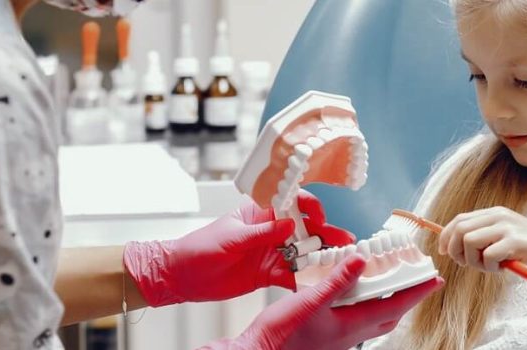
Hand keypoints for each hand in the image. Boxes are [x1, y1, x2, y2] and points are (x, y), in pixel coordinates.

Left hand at [124, 190, 354, 306]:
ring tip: (341, 261)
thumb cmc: (198, 248)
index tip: (319, 216)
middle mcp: (269, 231)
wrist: (182, 276)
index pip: (290, 202)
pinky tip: (321, 281)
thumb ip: (262, 233)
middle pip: (303, 229)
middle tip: (345, 241)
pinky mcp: (268, 274)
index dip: (308, 207)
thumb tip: (289, 224)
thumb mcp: (231, 238)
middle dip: (325, 234)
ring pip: (303, 252)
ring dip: (321, 256)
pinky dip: (306, 278)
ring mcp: (270, 252)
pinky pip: (292, 274)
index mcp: (258, 212)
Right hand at [200, 255, 443, 349]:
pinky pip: (355, 321)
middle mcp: (349, 336)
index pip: (394, 306)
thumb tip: (361, 261)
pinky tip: (352, 294)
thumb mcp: (309, 301)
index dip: (416, 292)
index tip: (435, 280)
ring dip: (386, 302)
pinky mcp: (327, 339)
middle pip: (389, 316)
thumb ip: (337, 281)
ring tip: (391, 283)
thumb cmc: (280, 335)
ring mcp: (338, 339)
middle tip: (419, 281)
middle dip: (407, 298)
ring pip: (373, 320)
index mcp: (350, 326)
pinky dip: (363, 305)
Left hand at [438, 206, 526, 273]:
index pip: (459, 220)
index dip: (446, 237)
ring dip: (474, 261)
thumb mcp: (504, 237)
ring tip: (490, 266)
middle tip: (468, 264)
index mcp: (494, 213)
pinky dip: (490, 267)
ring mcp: (507, 227)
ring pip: (469, 241)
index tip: (444, 253)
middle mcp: (499, 216)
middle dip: (456, 251)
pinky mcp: (515, 241)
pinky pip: (487, 255)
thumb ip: (483, 237)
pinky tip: (503, 267)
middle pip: (459, 230)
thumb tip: (452, 247)